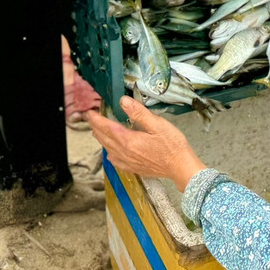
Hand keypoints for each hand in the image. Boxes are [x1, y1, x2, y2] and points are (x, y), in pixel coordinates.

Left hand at [86, 98, 206, 189]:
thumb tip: (123, 101)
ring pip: (107, 149)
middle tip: (90, 118)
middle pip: (103, 138)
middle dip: (95, 127)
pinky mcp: (132, 168)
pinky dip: (109, 151)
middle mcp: (124, 152)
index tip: (89, 112)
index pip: (106, 127)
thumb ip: (139, 113)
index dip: (96, 119)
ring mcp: (127, 162)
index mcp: (128, 140)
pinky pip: (114, 159)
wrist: (180, 167)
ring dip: (101, 138)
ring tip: (98, 130)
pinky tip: (111, 150)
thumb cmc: (172, 145)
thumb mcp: (157, 124)